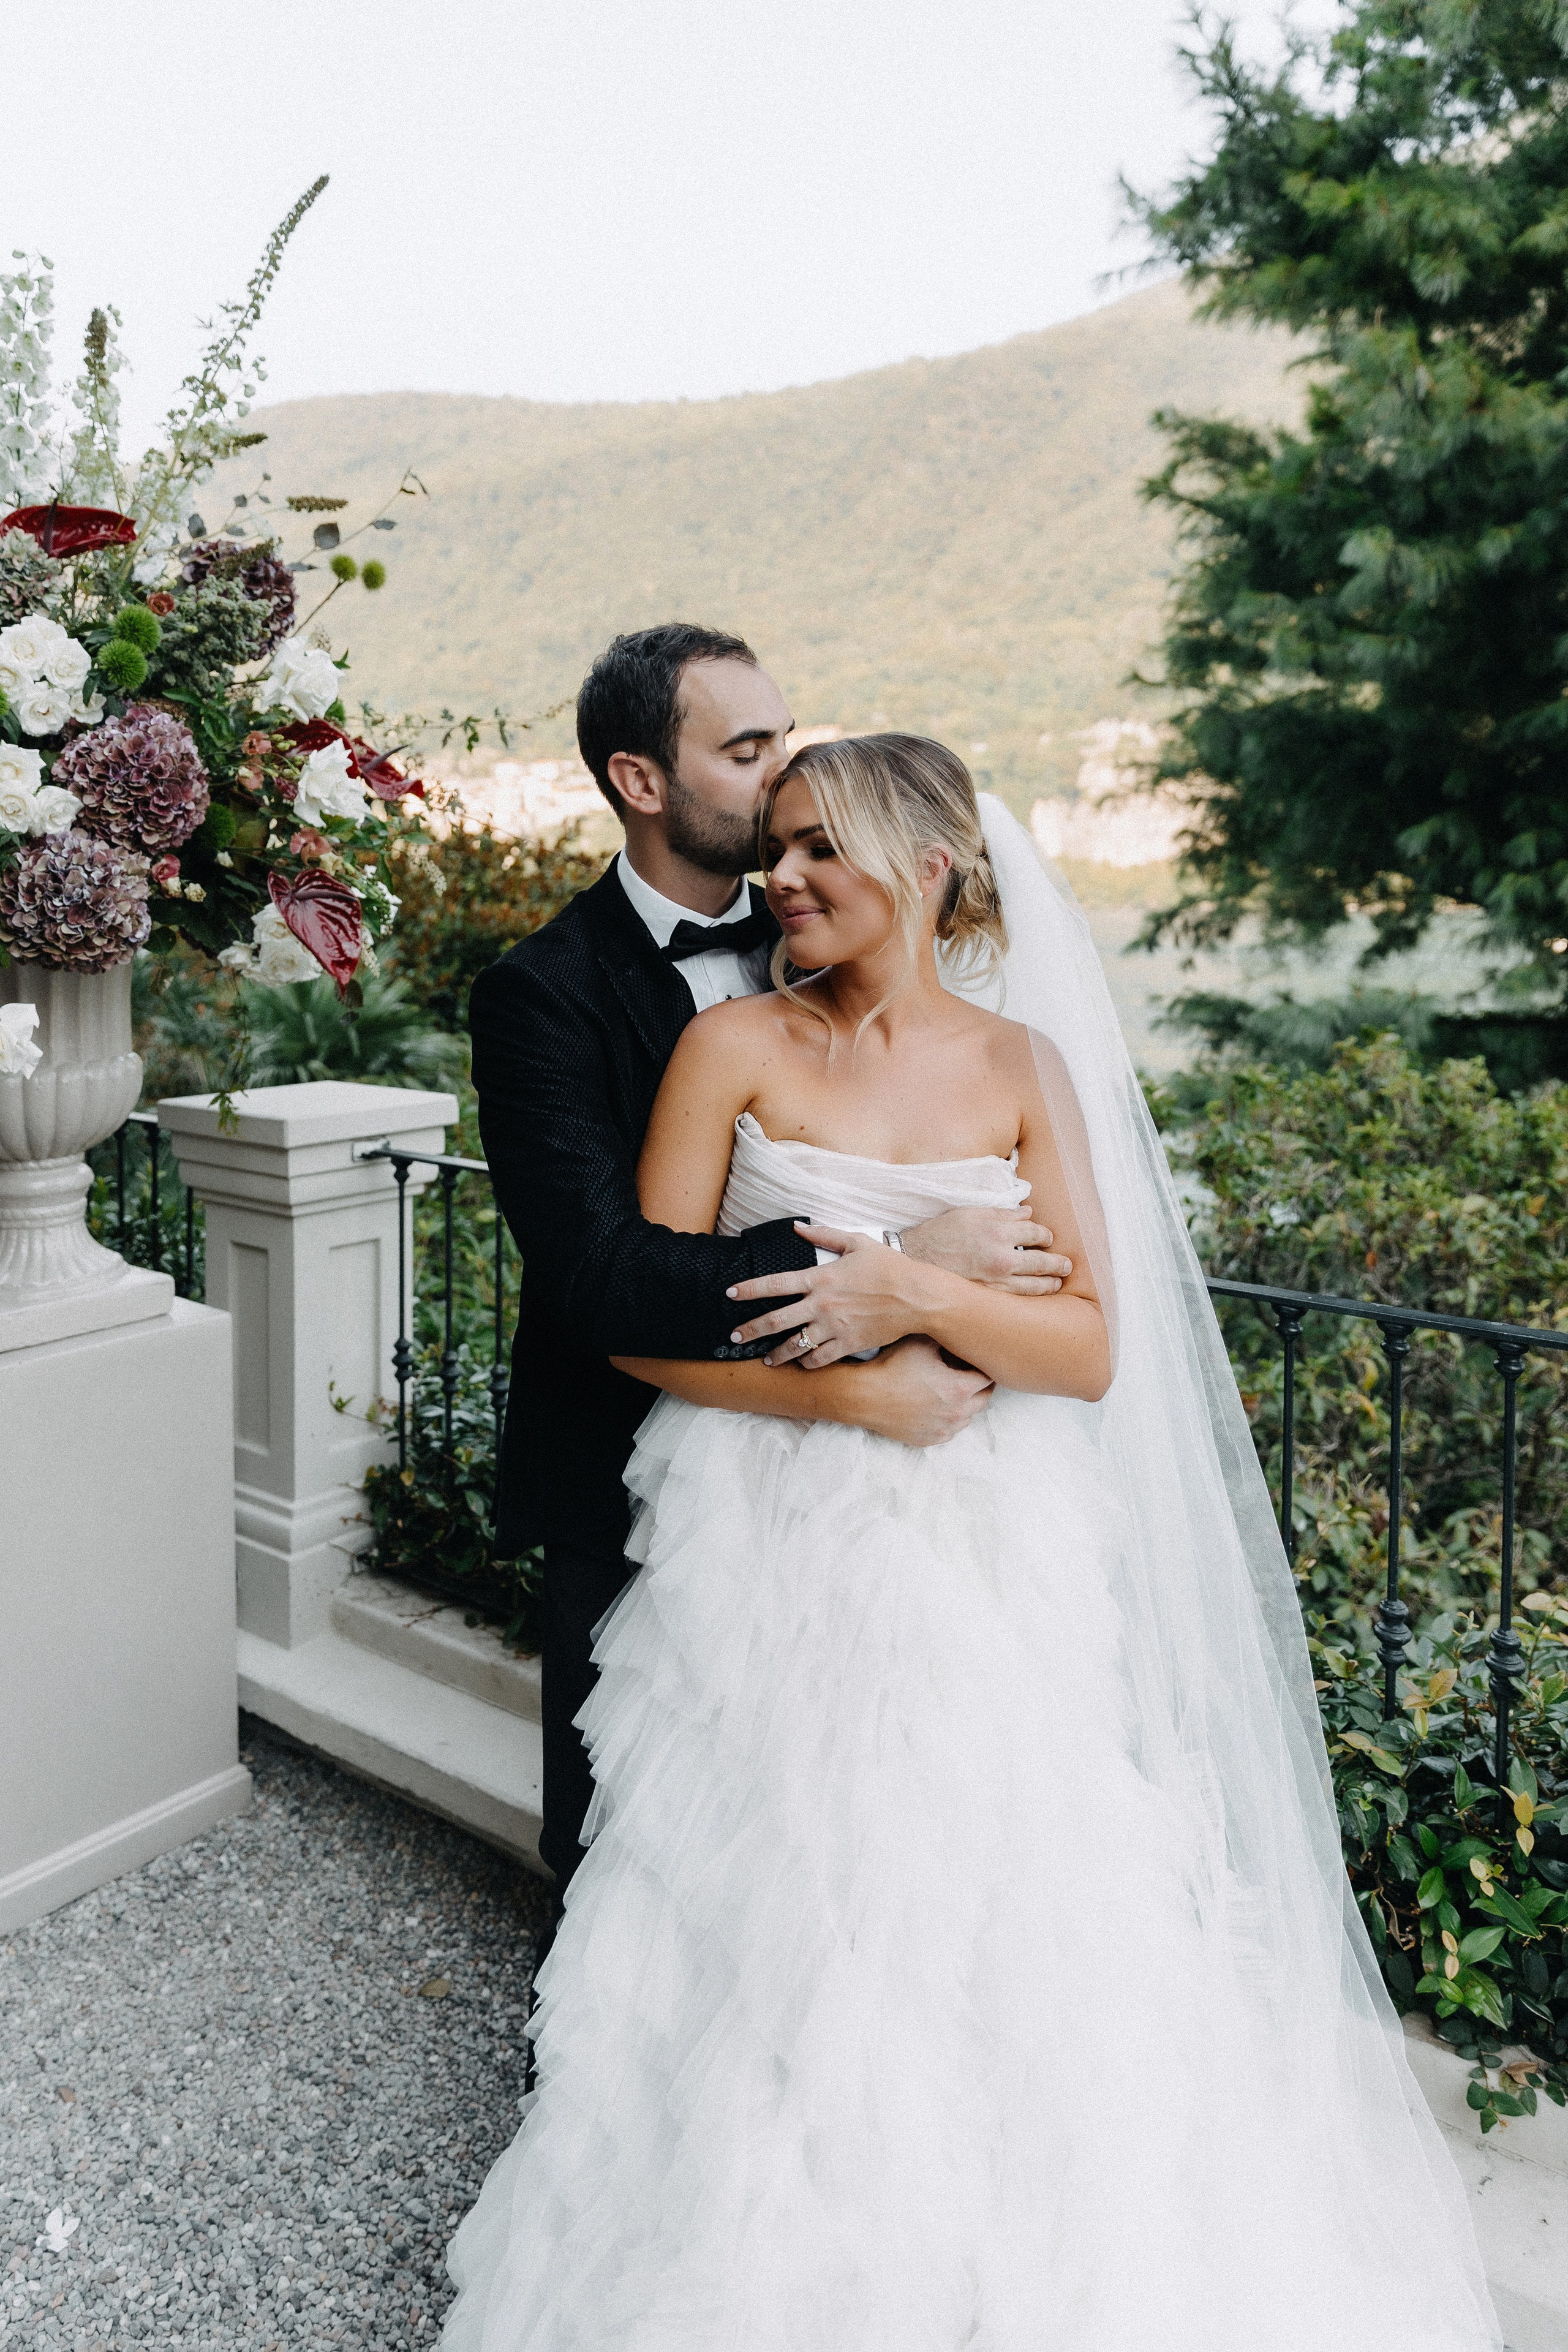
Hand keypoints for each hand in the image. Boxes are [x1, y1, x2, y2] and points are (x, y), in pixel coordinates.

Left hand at [728, 1227, 932, 1367]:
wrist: (918, 1296)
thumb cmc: (889, 1267)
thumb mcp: (857, 1242)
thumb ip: (824, 1234)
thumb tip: (798, 1226)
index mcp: (821, 1277)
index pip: (775, 1284)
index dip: (748, 1289)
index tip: (730, 1294)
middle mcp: (822, 1304)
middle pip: (776, 1320)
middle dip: (750, 1330)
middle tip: (734, 1337)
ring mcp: (834, 1327)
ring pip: (795, 1345)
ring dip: (776, 1354)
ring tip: (766, 1359)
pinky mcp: (849, 1344)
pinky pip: (820, 1359)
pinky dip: (808, 1363)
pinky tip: (802, 1363)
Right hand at [849, 1336, 993, 1446]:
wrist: (864, 1396)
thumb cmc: (892, 1367)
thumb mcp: (922, 1343)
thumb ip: (946, 1339)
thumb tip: (958, 1333)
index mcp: (960, 1388)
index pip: (988, 1378)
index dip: (984, 1366)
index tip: (978, 1360)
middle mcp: (957, 1413)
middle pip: (984, 1399)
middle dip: (981, 1386)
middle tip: (972, 1374)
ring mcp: (943, 1429)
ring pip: (968, 1418)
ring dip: (966, 1404)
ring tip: (954, 1391)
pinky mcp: (929, 1440)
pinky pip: (950, 1431)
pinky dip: (949, 1419)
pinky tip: (938, 1407)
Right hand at [900, 1204, 1070, 1292]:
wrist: (914, 1263)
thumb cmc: (940, 1234)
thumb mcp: (969, 1213)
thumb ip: (1002, 1212)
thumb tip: (1028, 1212)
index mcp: (998, 1231)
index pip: (1037, 1233)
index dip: (1046, 1235)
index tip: (1047, 1238)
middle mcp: (1002, 1258)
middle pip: (1044, 1261)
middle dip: (1058, 1263)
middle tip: (1067, 1265)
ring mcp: (998, 1282)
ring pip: (1037, 1285)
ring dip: (1052, 1282)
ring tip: (1058, 1281)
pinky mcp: (990, 1299)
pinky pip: (1021, 1299)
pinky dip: (1035, 1296)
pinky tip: (1040, 1294)